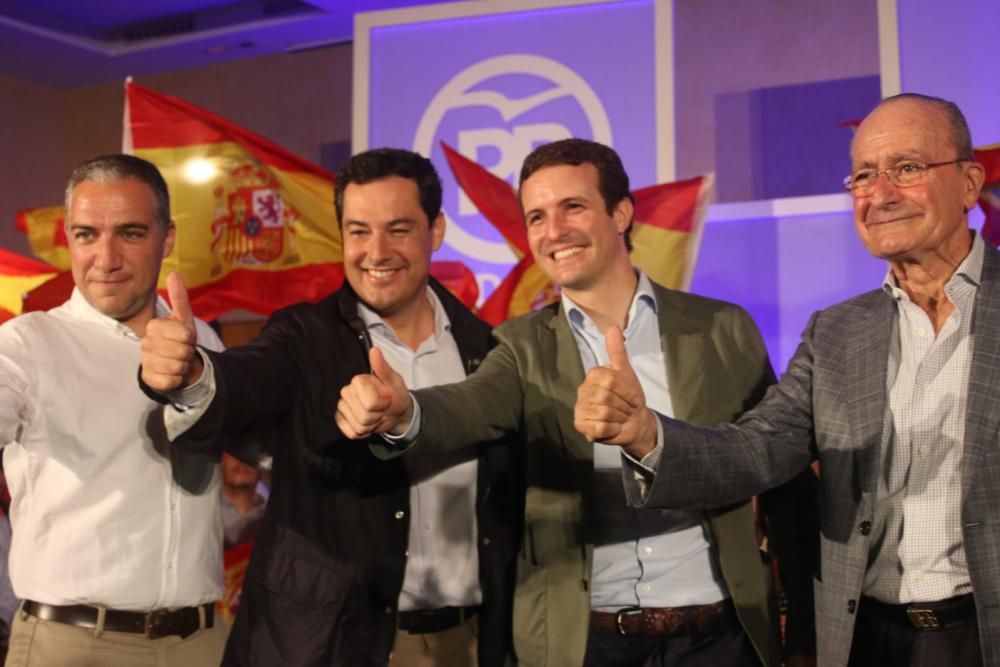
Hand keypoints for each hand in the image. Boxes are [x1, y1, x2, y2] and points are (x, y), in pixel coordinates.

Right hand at [140, 272, 202, 391]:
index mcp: (154, 326)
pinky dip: (177, 379)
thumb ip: (179, 298)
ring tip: (178, 361)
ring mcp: (145, 361)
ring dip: (183, 365)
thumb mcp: (183, 318)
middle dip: (188, 352)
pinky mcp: (148, 379)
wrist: (177, 363)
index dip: (190, 338)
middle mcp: (146, 343)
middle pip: (182, 350)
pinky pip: (171, 380)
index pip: (184, 334)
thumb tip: (174, 273)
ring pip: (177, 366)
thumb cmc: (181, 340)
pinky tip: (172, 373)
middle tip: (182, 351)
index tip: (185, 338)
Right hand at [336, 347, 413, 438]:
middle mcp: (346, 392)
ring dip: (372, 424)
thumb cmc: (395, 394)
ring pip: (358, 426)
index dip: (382, 403)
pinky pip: (352, 433)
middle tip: (382, 408)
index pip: (370, 401)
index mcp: (358, 381)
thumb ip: (383, 368)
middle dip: (377, 415)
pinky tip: (368, 424)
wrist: (394, 411)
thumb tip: (375, 350)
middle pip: (364, 415)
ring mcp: (341, 407)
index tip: (386, 398)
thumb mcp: (394, 381)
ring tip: (377, 415)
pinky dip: (364, 432)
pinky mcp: (340, 421)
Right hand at [574, 326, 656, 458]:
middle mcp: (583, 391)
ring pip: (603, 413)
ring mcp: (580, 408)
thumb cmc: (630, 398)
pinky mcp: (580, 425)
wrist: (635, 423)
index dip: (626, 391)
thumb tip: (613, 327)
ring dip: (619, 418)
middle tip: (627, 408)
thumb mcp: (627, 373)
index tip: (632, 397)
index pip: (610, 380)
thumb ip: (618, 352)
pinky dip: (612, 429)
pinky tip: (613, 427)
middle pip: (606, 397)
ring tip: (620, 417)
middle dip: (623, 406)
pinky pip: (599, 428)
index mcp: (593, 376)